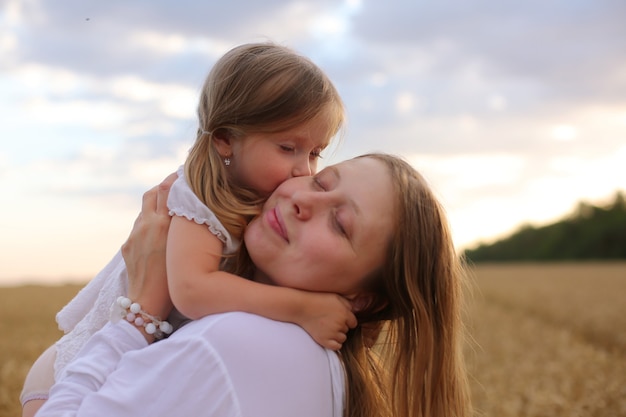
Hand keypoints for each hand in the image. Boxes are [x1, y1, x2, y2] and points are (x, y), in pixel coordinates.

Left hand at [121, 173, 176, 340]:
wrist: (147, 302)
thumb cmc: (173, 280)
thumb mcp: (183, 247)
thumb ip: (183, 225)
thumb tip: (189, 208)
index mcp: (161, 223)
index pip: (167, 190)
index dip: (175, 179)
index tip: (184, 173)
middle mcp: (145, 225)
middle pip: (152, 193)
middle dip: (163, 187)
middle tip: (176, 185)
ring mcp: (134, 235)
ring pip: (145, 210)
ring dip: (155, 205)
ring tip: (169, 208)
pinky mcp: (127, 246)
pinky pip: (139, 227)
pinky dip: (149, 222)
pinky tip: (159, 231)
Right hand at [297, 292, 356, 350]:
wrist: (301, 307)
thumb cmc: (318, 299)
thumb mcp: (336, 297)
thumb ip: (348, 304)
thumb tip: (354, 310)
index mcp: (344, 313)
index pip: (353, 323)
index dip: (348, 320)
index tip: (340, 318)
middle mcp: (340, 324)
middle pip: (347, 330)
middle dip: (341, 326)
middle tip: (331, 321)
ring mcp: (332, 333)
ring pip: (343, 338)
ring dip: (338, 335)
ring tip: (328, 328)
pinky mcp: (324, 340)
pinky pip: (337, 347)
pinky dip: (335, 343)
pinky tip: (330, 337)